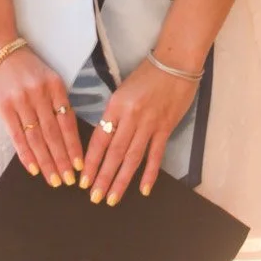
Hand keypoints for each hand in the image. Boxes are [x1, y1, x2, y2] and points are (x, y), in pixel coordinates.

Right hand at [0, 46, 82, 186]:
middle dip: (62, 159)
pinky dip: (26, 154)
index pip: (68, 121)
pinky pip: (17, 136)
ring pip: (37, 138)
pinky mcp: (4, 108)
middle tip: (69, 180)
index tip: (80, 165)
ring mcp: (21, 101)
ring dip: (46, 161)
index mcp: (54, 85)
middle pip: (54, 133)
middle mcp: (39, 93)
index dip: (74, 145)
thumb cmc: (23, 64)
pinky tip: (33, 168)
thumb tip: (66, 131)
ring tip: (54, 179)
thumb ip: (55, 99)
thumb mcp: (46, 75)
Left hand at [79, 59, 198, 204]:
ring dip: (121, 180)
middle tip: (94, 198)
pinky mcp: (166, 128)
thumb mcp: (123, 91)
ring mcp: (149, 124)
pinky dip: (149, 173)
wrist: (176, 62)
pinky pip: (155, 155)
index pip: (100, 139)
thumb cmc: (147, 74)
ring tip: (112, 198)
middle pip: (114, 152)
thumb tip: (106, 139)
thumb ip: (115, 114)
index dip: (91, 161)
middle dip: (103, 177)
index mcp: (116, 105)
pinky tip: (143, 189)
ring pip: (132, 157)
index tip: (83, 180)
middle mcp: (131, 117)